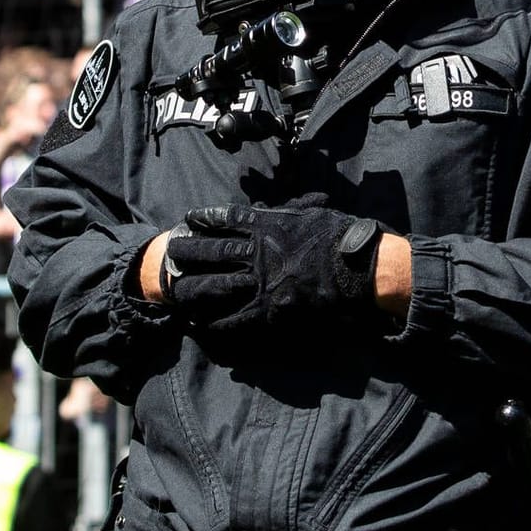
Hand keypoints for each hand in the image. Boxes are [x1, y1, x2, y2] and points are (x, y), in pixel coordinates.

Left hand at [163, 202, 384, 333]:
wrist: (361, 270)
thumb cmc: (344, 238)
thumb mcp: (314, 213)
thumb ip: (292, 210)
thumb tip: (279, 206)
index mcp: (269, 226)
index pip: (227, 219)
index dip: (205, 219)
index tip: (189, 218)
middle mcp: (258, 253)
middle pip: (212, 251)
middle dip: (187, 252)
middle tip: (170, 252)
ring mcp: (261, 283)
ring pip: (214, 285)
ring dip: (191, 287)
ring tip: (173, 288)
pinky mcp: (269, 311)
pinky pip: (234, 319)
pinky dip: (214, 323)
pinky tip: (198, 324)